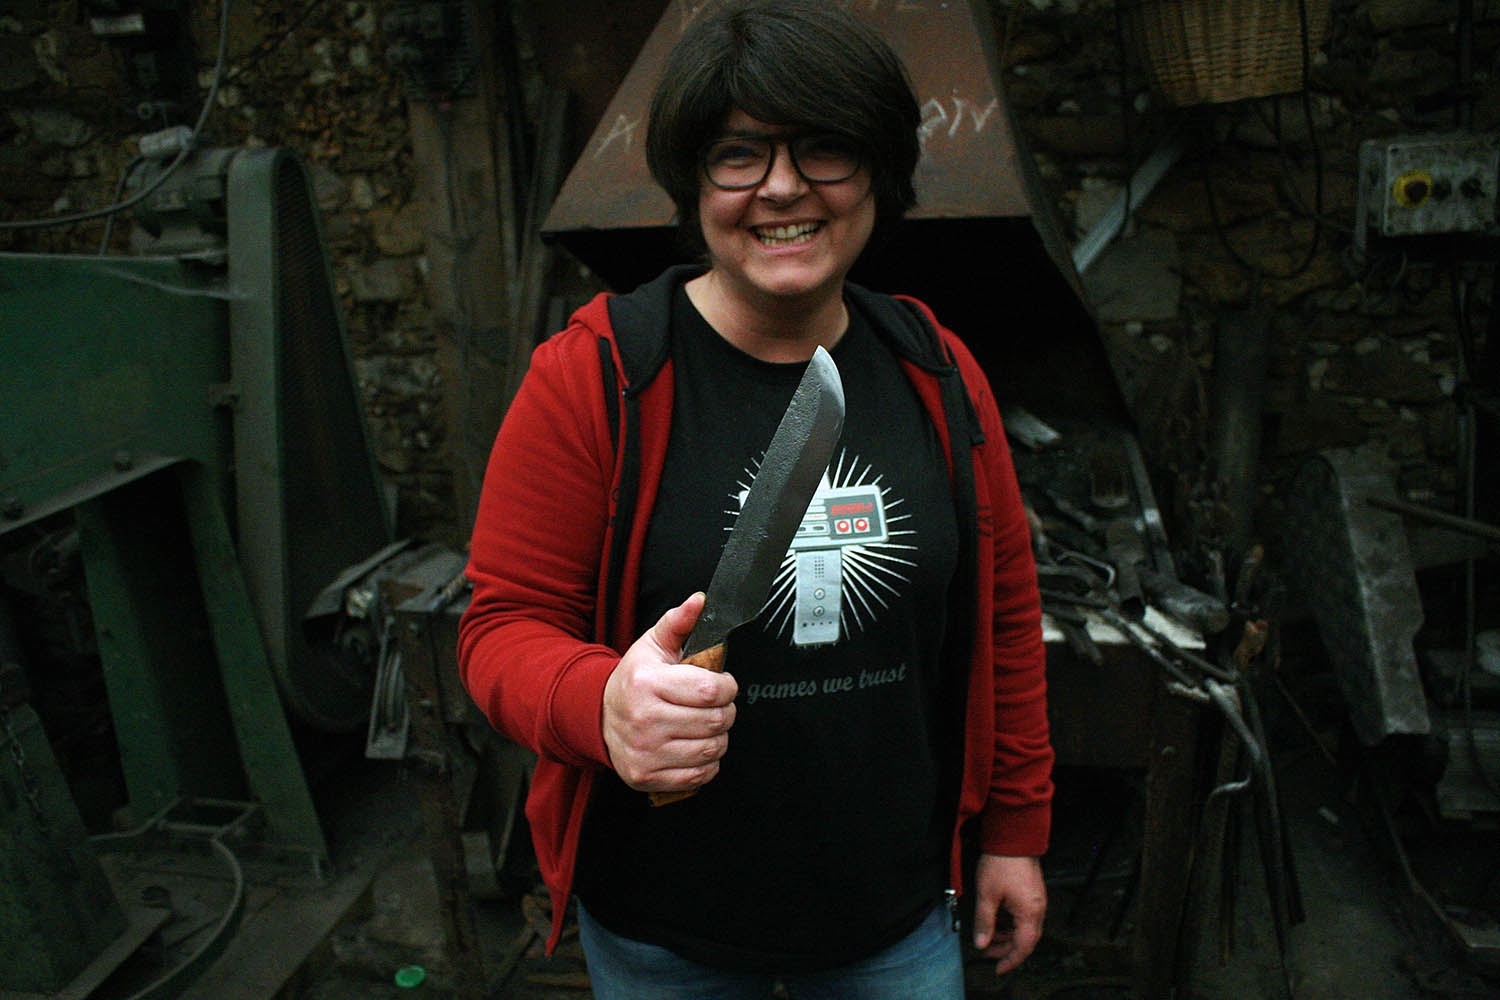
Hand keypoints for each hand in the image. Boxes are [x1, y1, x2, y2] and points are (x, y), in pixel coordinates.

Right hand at [602, 593, 738, 792]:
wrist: (598, 717)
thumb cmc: (634, 680)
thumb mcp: (652, 646)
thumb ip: (678, 622)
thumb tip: (699, 601)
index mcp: (648, 684)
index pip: (711, 691)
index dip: (728, 687)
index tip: (724, 684)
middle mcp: (644, 720)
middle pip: (715, 722)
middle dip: (726, 712)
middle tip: (717, 706)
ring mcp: (645, 752)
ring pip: (711, 750)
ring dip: (719, 737)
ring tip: (707, 725)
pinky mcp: (647, 776)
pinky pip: (699, 775)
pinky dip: (707, 764)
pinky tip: (696, 747)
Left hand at [972, 854, 1045, 974]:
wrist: (1013, 837)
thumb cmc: (1001, 863)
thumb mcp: (986, 895)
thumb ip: (984, 922)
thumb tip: (981, 943)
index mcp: (1029, 913)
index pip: (1023, 947)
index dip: (1010, 961)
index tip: (998, 969)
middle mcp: (1038, 909)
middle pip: (1025, 940)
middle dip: (1006, 949)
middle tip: (987, 953)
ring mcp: (1037, 901)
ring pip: (1024, 928)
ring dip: (1008, 936)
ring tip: (989, 937)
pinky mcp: (1032, 893)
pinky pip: (1025, 916)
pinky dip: (1011, 924)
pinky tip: (997, 921)